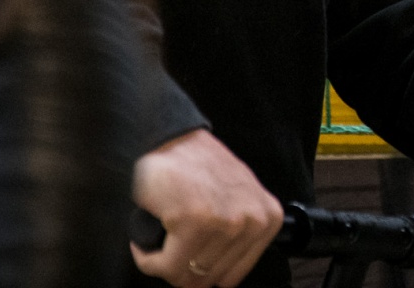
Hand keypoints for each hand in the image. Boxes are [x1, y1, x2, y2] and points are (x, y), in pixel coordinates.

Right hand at [129, 129, 283, 287]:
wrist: (169, 140)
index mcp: (268, 219)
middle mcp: (253, 222)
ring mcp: (226, 222)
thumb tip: (216, 278)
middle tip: (169, 243)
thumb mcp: (236, 200)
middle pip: (207, 278)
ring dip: (162, 262)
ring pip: (185, 276)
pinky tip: (145, 238)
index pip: (231, 277)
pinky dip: (146, 258)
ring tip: (160, 234)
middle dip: (180, 267)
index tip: (186, 254)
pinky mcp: (195, 222)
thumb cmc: (196, 169)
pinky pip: (164, 266)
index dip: (201, 270)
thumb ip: (238, 236)